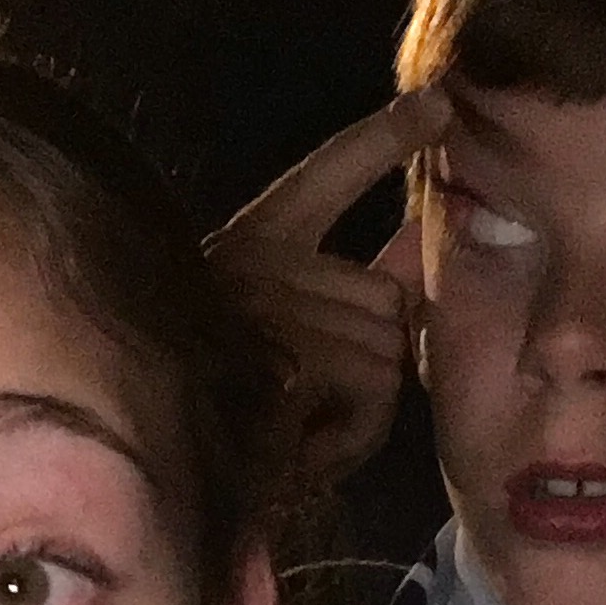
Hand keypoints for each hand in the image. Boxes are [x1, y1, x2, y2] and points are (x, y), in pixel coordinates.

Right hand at [208, 90, 448, 487]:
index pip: (324, 175)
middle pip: (386, 300)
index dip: (379, 140)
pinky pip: (374, 385)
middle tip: (313, 417)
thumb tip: (421, 247)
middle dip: (372, 373)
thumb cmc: (238, 441)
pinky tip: (303, 453)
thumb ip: (356, 297)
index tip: (433, 109)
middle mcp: (250, 261)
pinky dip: (355, 435)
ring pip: (388, 350)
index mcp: (249, 248)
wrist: (172, 495)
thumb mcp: (299, 357)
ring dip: (363, 414)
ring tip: (301, 439)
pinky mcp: (283, 344)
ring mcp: (262, 299)